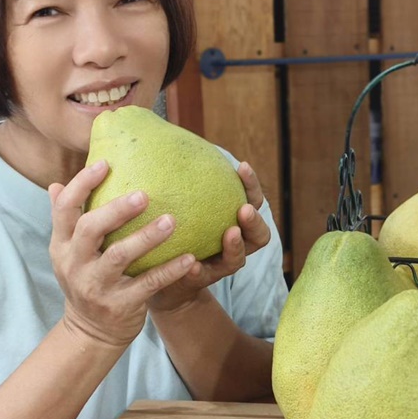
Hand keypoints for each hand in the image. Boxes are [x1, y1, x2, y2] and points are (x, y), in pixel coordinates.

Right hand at [48, 159, 197, 346]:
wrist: (90, 332)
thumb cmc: (87, 279)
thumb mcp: (69, 253)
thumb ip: (66, 220)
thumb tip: (54, 183)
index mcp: (62, 245)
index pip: (64, 209)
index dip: (81, 184)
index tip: (105, 163)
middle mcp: (75, 264)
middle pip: (91, 229)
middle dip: (116, 210)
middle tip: (144, 194)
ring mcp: (96, 286)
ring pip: (120, 256)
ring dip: (146, 237)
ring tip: (172, 221)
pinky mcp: (120, 305)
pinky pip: (147, 284)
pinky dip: (169, 270)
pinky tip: (189, 257)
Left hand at [147, 162, 271, 313]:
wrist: (158, 275)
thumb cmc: (170, 231)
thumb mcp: (176, 204)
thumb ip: (176, 181)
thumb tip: (158, 137)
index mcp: (231, 220)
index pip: (250, 199)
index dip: (251, 184)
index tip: (242, 166)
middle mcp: (233, 243)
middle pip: (259, 234)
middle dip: (254, 220)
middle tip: (243, 209)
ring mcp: (219, 265)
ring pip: (239, 259)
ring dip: (236, 245)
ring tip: (229, 233)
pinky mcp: (201, 281)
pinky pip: (204, 277)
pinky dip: (200, 270)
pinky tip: (192, 264)